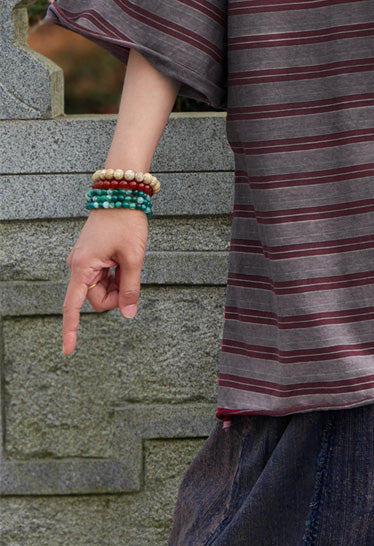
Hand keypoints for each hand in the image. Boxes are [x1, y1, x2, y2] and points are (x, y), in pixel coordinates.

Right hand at [62, 209, 147, 354]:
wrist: (122, 194)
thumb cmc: (126, 222)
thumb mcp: (133, 257)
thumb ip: (130, 287)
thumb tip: (128, 313)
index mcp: (83, 267)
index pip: (73, 306)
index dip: (71, 330)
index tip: (67, 351)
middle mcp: (78, 266)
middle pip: (95, 299)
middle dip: (115, 295)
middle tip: (131, 274)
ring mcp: (84, 262)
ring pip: (101, 289)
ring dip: (117, 283)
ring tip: (128, 261)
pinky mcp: (91, 257)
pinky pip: (103, 277)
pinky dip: (116, 275)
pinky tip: (124, 260)